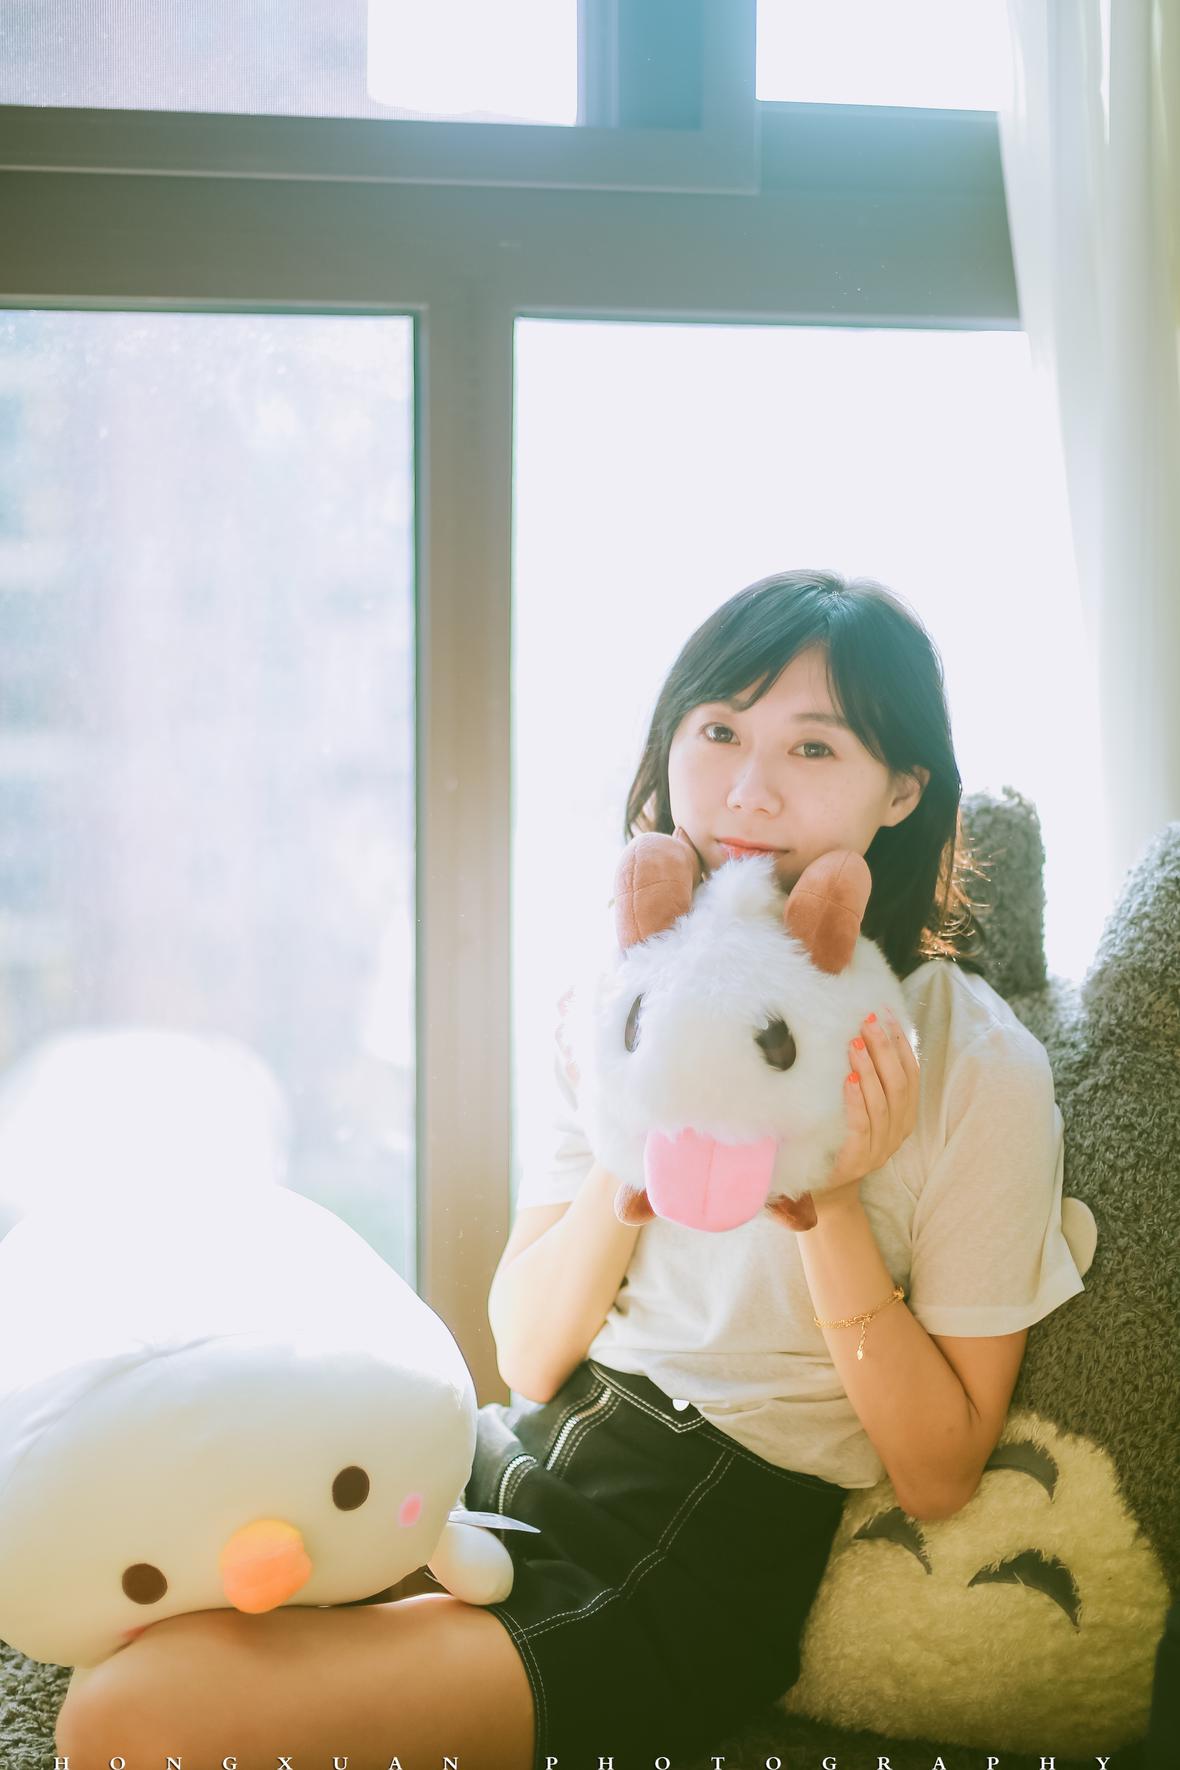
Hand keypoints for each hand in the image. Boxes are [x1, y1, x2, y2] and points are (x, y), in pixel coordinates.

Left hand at [767, 1007, 919, 1230]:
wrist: (827, 1188)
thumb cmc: (842, 1137)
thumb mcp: (862, 1107)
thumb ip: (870, 1079)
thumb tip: (863, 1032)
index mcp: (905, 1115)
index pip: (910, 1073)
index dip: (901, 1043)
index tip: (887, 1014)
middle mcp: (898, 1130)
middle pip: (898, 1082)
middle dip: (884, 1048)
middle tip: (868, 1020)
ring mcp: (881, 1147)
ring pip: (883, 1102)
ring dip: (870, 1068)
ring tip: (855, 1042)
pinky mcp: (858, 1159)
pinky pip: (862, 1125)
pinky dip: (857, 1100)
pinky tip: (848, 1079)